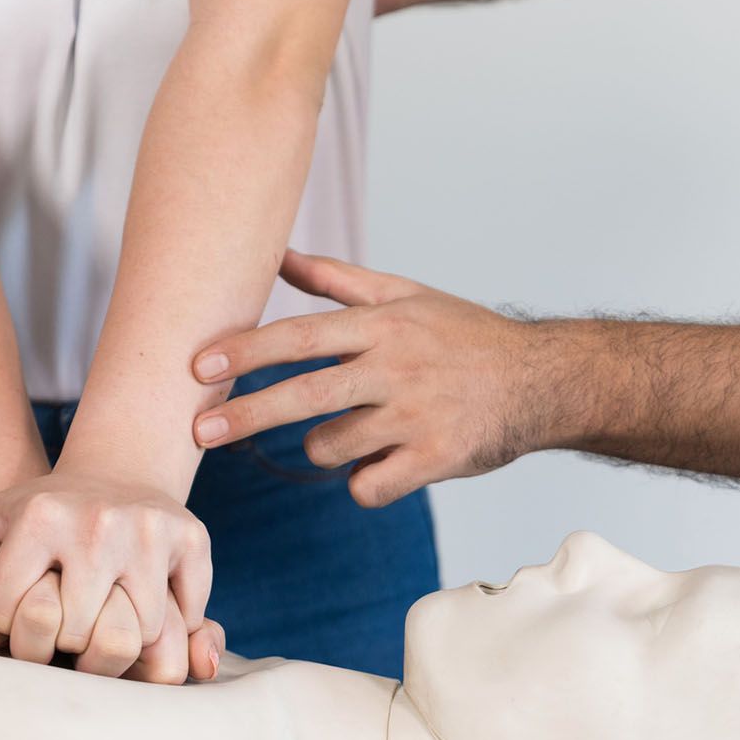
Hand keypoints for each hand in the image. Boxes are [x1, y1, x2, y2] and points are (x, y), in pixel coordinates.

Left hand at [0, 471, 213, 676]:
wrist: (116, 470)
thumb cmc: (40, 513)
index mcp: (40, 517)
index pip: (12, 617)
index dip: (7, 628)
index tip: (14, 616)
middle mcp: (98, 522)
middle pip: (78, 634)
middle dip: (66, 643)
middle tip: (63, 632)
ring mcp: (150, 530)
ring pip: (136, 635)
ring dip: (118, 641)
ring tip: (100, 625)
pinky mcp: (193, 539)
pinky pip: (184, 617)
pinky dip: (166, 626)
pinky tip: (141, 611)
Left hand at [190, 251, 555, 507]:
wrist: (542, 381)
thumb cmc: (463, 336)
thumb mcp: (406, 294)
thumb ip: (337, 279)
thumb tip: (276, 253)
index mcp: (384, 325)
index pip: (302, 335)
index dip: (247, 350)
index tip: (199, 364)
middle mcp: (397, 368)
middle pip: (305, 395)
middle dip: (245, 414)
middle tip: (197, 432)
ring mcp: (416, 417)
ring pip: (331, 447)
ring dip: (325, 448)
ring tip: (356, 432)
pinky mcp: (435, 460)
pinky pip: (367, 485)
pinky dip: (364, 481)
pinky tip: (385, 462)